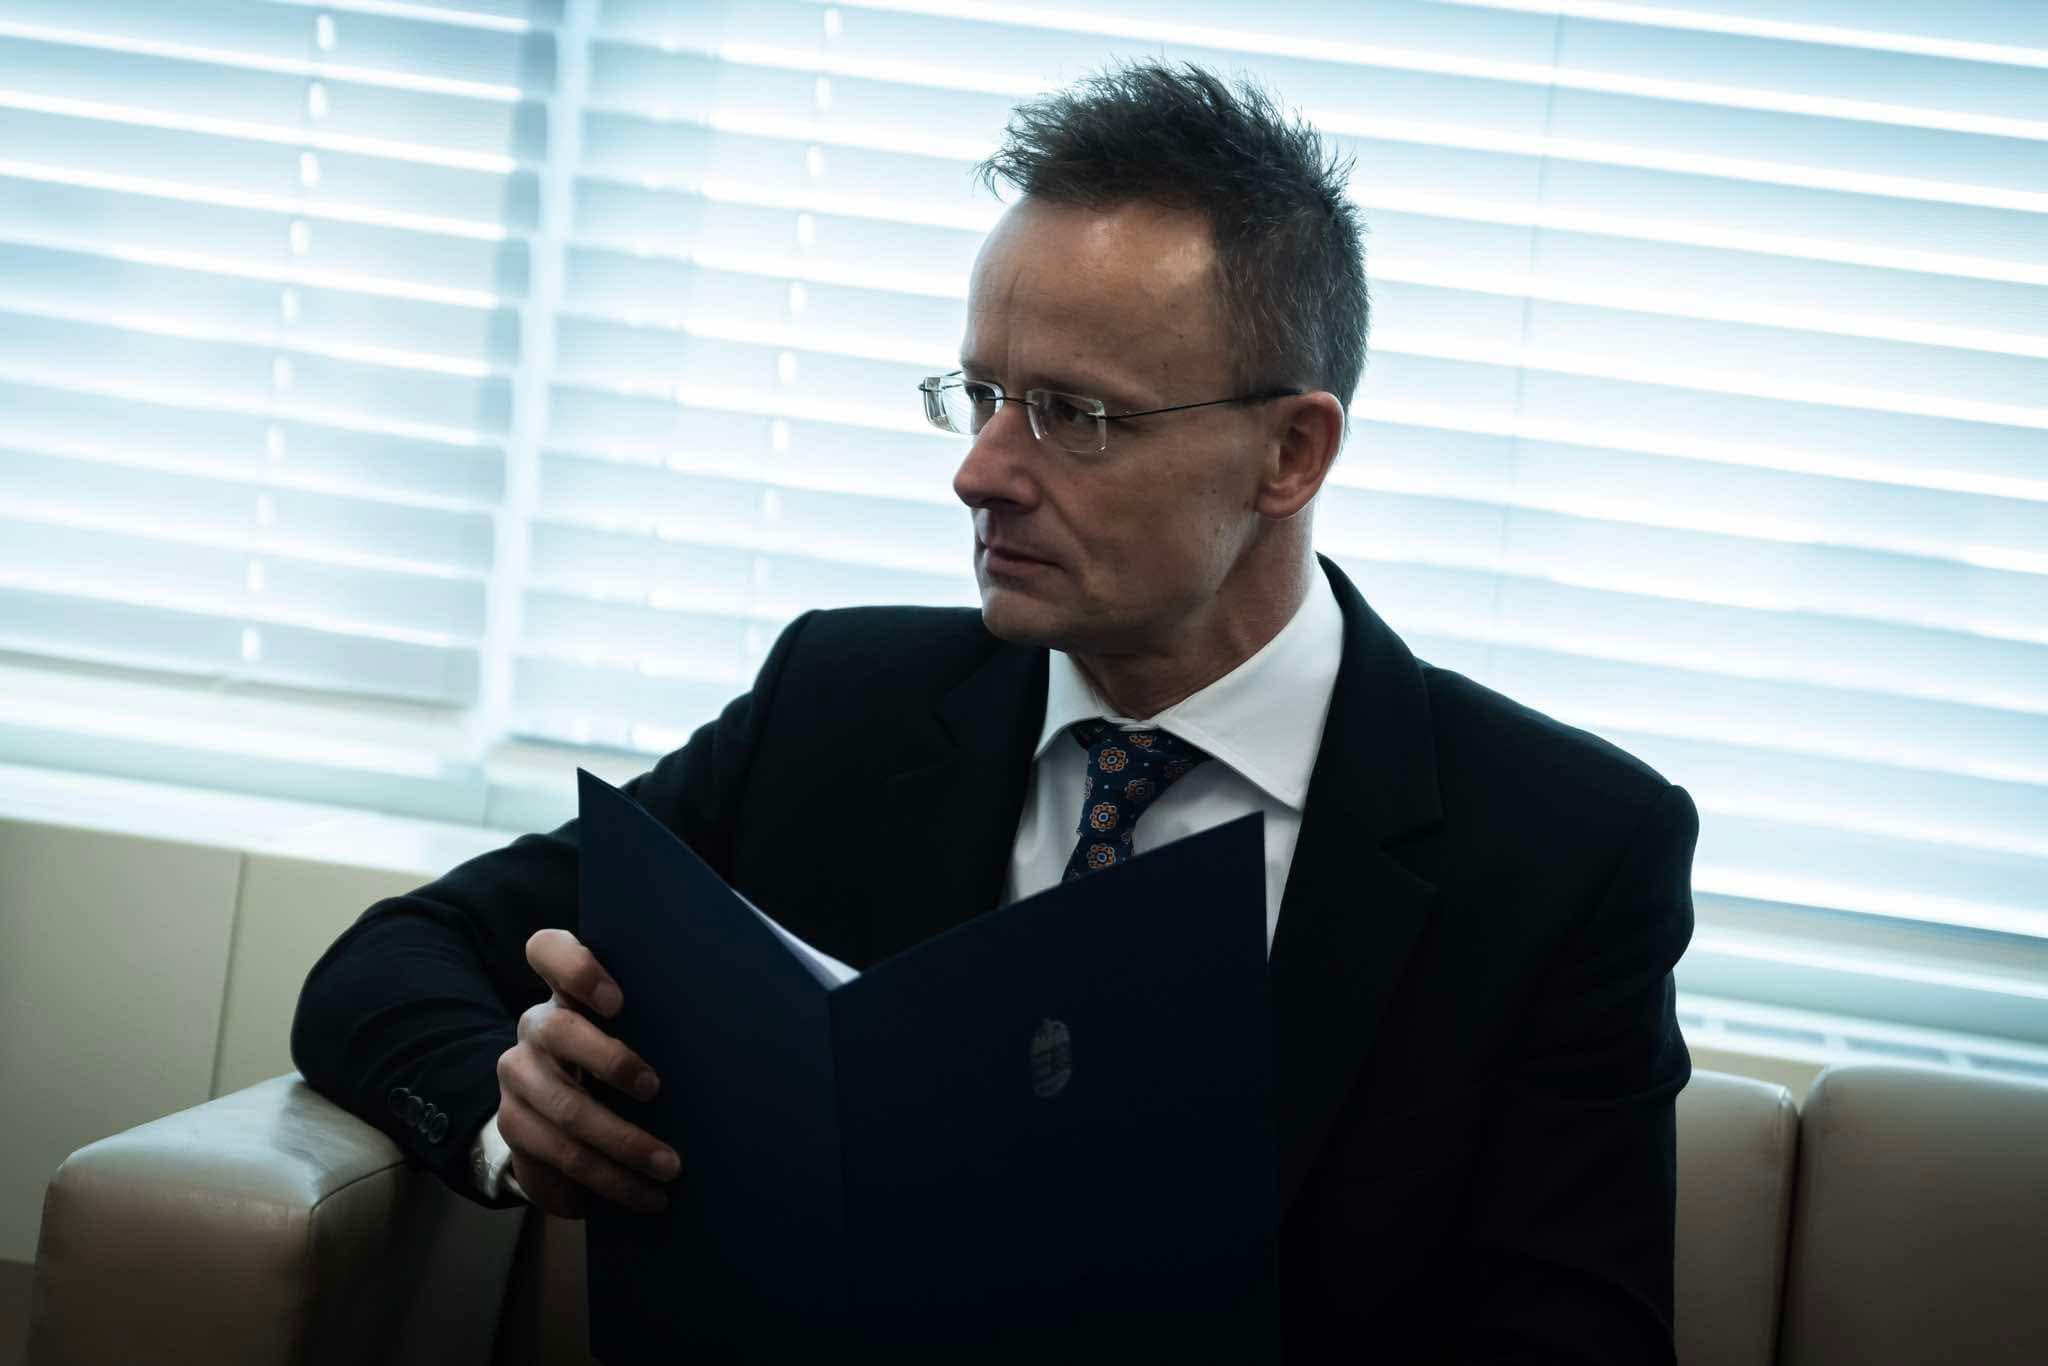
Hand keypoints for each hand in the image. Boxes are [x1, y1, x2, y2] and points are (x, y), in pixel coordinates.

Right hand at [496, 928, 680, 1217]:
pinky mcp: (515, 1127)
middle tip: (656, 1088)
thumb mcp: (644, 1031)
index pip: (548, 949)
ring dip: (621, 1141)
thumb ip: (669, 1010)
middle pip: (557, 1029)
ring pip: (563, 1106)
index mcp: (567, 990)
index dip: (576, 967)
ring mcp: (519, 1076)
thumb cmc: (627, 1056)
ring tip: (670, 1165)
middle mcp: (536, 1025)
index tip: (618, 999)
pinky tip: (645, 1194)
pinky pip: (559, 1156)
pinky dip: (608, 1179)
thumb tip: (762, 995)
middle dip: (610, 1060)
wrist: (562, 1115)